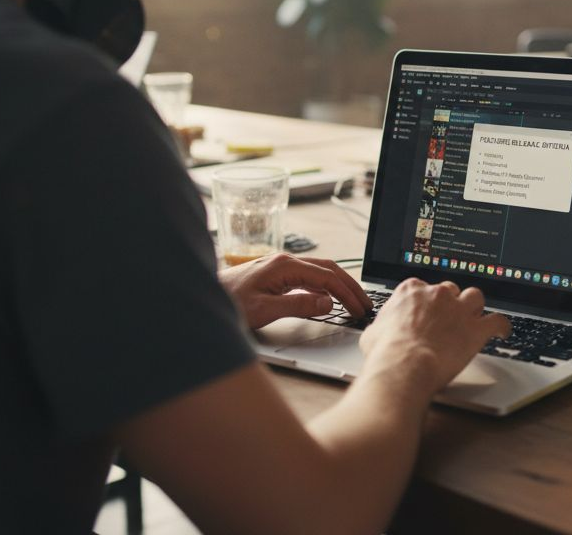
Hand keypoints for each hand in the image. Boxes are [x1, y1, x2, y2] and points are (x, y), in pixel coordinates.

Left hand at [218, 252, 371, 329]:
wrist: (206, 295)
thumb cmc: (229, 302)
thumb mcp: (265, 309)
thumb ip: (298, 306)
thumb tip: (327, 303)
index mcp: (285, 266)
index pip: (326, 277)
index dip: (346, 293)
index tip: (359, 308)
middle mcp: (285, 261)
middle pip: (328, 269)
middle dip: (349, 286)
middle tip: (365, 305)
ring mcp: (281, 267)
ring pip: (320, 271)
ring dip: (339, 286)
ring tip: (353, 302)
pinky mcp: (277, 274)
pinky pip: (309, 277)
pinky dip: (324, 287)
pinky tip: (328, 299)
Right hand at [359, 279, 510, 393]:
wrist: (404, 365)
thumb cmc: (386, 352)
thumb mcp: (373, 332)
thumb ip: (382, 325)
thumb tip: (378, 331)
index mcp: (412, 291)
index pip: (423, 287)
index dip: (426, 301)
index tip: (426, 310)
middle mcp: (438, 294)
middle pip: (450, 290)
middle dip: (450, 303)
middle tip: (447, 320)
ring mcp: (459, 310)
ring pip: (475, 297)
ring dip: (474, 307)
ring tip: (473, 318)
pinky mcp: (476, 329)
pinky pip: (498, 321)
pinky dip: (502, 326)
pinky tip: (502, 331)